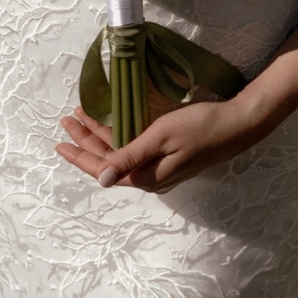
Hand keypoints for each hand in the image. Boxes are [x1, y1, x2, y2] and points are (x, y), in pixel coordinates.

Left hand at [56, 95, 273, 193]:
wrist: (238, 126)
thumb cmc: (200, 127)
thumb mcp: (161, 137)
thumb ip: (129, 156)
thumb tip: (101, 179)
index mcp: (144, 175)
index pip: (102, 168)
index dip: (79, 155)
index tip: (59, 141)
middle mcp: (149, 177)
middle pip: (108, 161)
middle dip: (86, 142)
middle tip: (67, 120)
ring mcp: (159, 169)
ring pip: (120, 154)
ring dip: (101, 137)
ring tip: (83, 118)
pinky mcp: (168, 159)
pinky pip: (134, 151)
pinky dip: (119, 137)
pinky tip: (112, 126)